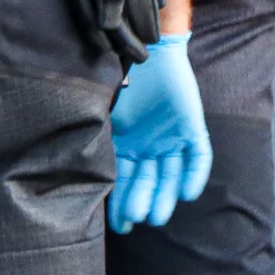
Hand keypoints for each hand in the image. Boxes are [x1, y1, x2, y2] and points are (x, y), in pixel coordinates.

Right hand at [108, 34, 212, 232]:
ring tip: (157, 216)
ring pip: (171, 174)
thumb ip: (97, 137)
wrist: (148, 48)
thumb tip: (76, 166)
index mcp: (127, 145)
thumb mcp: (102, 111)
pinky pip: (198, 156)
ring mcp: (172, 138)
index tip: (118, 225)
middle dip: (141, 202)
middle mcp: (150, 146)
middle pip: (148, 181)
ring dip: (165, 195)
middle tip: (135, 222)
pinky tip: (187, 193)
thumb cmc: (118, 77)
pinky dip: (195, 174)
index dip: (121, 202)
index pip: (124, 180)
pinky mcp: (193, 128)